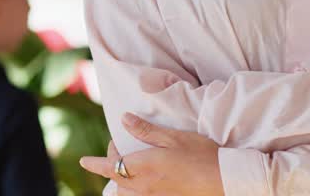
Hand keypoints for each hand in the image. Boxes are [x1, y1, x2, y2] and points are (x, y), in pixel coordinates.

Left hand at [80, 113, 223, 195]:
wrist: (225, 180)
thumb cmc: (201, 154)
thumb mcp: (173, 137)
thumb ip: (146, 131)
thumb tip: (124, 120)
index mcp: (144, 167)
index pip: (110, 166)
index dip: (94, 163)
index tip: (83, 161)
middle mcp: (145, 187)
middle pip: (117, 180)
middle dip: (112, 165)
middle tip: (120, 149)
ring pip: (126, 194)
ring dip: (122, 183)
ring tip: (128, 170)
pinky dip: (135, 192)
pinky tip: (143, 184)